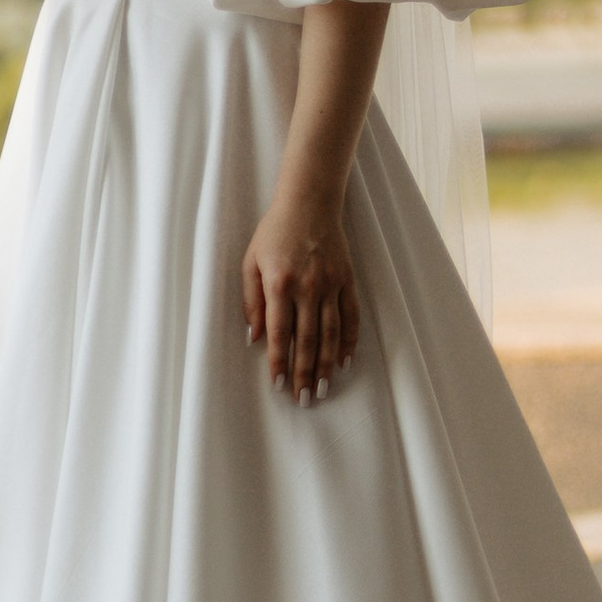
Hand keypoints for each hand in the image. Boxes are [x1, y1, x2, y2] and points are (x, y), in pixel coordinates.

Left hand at [242, 187, 359, 404]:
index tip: (279, 385)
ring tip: (324, 388)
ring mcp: (330, 284)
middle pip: (307, 340)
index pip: (278, 333)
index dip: (278, 362)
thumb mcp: (250, 262)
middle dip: (305, 373)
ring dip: (328, 364)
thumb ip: (251, 301)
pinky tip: (346, 361)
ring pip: (330, 333)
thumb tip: (253, 338)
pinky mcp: (347, 279)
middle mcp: (307, 287)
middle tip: (304, 399)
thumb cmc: (274, 232)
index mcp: (280, 284)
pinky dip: (350, 340)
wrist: (309, 201)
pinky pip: (351, 316)